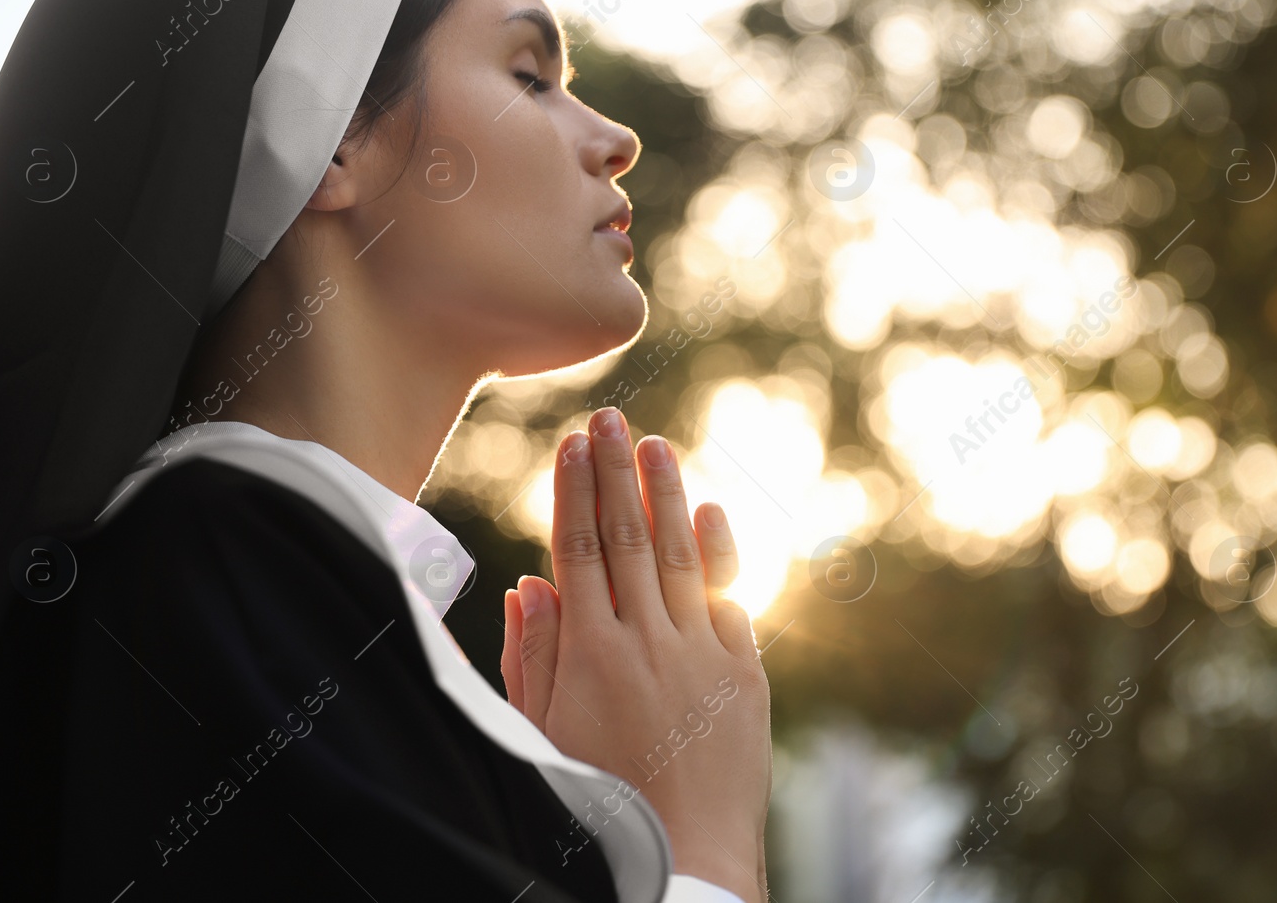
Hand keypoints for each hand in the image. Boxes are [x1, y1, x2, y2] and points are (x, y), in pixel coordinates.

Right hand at [499, 406, 771, 902]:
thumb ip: (533, 657)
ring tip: (658, 446)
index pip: (577, 549)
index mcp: (590, 653)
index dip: (574, 490)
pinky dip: (720, 552)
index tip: (572, 443)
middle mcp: (647, 640)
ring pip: (682, 554)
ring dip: (668, 495)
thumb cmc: (600, 804)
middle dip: (617, 471)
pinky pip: (731, 597)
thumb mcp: (541, 736)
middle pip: (627, 536)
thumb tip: (530, 584)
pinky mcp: (746, 675)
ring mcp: (702, 653)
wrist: (688, 859)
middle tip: (611, 418)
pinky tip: (711, 512)